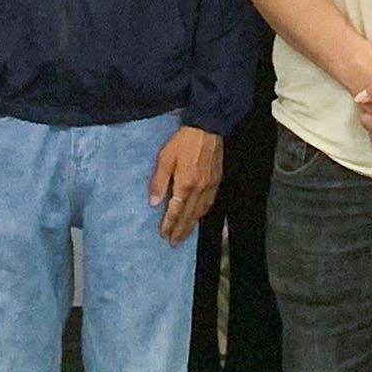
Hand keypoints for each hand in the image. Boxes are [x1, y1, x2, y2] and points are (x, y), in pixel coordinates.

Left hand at [151, 125, 226, 242]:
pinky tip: (199, 216)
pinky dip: (202, 213)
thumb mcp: (165, 159)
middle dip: (181, 231)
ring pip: (201, 212)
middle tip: (174, 243)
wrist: (208, 128)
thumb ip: (159, 182)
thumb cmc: (183, 142)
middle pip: (190, 216)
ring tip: (185, 235)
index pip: (176, 211)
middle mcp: (199, 189)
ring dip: (192, 225)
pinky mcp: (217, 180)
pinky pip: (209, 203)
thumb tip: (155, 203)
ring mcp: (210, 186)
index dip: (169, 224)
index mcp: (185, 185)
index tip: (164, 234)